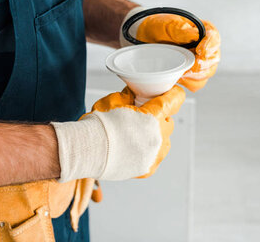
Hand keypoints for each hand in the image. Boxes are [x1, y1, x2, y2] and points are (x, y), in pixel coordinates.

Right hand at [52, 86, 184, 181]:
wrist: (86, 151)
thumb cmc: (97, 125)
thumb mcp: (112, 100)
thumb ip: (129, 95)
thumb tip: (134, 90)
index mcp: (152, 117)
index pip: (174, 101)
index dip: (173, 94)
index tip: (173, 93)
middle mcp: (158, 137)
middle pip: (168, 121)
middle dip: (160, 116)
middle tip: (145, 114)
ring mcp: (154, 155)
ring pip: (164, 141)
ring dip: (156, 135)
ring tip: (139, 133)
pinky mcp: (147, 169)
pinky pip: (155, 157)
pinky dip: (148, 152)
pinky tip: (135, 148)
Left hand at [136, 14, 219, 91]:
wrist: (144, 37)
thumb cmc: (158, 27)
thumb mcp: (167, 25)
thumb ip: (181, 29)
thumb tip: (196, 35)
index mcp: (204, 30)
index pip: (214, 38)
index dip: (209, 46)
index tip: (200, 51)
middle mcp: (206, 47)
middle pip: (213, 59)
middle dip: (203, 65)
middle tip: (191, 67)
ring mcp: (200, 61)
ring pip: (206, 73)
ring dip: (195, 76)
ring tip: (181, 74)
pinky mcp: (192, 73)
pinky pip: (196, 83)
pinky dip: (188, 83)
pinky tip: (177, 78)